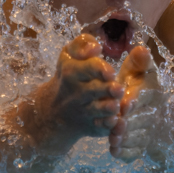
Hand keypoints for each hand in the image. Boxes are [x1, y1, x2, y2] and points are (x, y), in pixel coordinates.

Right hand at [28, 34, 123, 148]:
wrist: (54, 110)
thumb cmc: (70, 75)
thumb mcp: (70, 54)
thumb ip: (83, 44)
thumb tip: (95, 47)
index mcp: (72, 72)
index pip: (87, 68)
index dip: (99, 69)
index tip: (111, 72)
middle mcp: (77, 93)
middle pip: (93, 90)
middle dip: (107, 89)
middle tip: (118, 89)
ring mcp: (85, 112)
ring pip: (98, 111)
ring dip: (108, 108)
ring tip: (116, 105)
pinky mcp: (92, 126)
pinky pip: (102, 128)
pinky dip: (110, 126)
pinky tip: (118, 122)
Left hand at [109, 46, 168, 161]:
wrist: (124, 101)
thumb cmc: (130, 81)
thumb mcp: (133, 68)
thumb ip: (137, 60)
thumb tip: (141, 49)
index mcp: (153, 90)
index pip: (148, 95)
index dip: (136, 99)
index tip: (124, 103)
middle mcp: (154, 111)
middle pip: (144, 119)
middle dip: (130, 122)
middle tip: (116, 124)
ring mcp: (149, 130)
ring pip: (140, 136)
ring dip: (127, 138)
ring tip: (113, 138)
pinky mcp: (142, 144)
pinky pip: (136, 151)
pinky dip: (126, 152)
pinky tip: (114, 150)